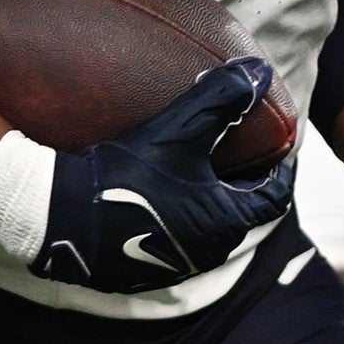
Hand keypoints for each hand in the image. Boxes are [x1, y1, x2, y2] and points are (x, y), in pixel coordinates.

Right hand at [32, 59, 295, 294]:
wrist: (63, 215)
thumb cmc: (127, 175)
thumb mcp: (177, 129)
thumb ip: (219, 98)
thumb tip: (258, 72)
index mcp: (224, 220)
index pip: (273, 198)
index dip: (280, 173)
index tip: (278, 154)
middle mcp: (206, 251)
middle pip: (239, 216)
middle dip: (240, 188)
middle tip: (235, 159)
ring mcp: (172, 265)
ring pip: (203, 232)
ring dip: (205, 206)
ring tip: (194, 178)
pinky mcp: (138, 271)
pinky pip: (170, 244)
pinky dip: (174, 221)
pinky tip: (155, 201)